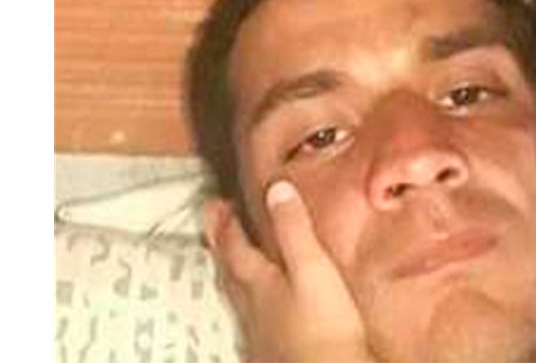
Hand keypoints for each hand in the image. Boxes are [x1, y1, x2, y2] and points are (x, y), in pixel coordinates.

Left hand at [204, 181, 375, 362]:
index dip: (226, 223)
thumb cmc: (324, 325)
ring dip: (229, 273)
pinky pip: (248, 320)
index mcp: (260, 281)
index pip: (236, 246)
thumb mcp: (313, 267)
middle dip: (220, 244)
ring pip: (236, 295)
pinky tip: (253, 312)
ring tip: (226, 260)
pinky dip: (245, 306)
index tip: (216, 203)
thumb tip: (277, 189)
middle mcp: (252, 304)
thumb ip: (294, 229)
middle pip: (228, 270)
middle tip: (211, 223)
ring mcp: (258, 330)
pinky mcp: (268, 351)